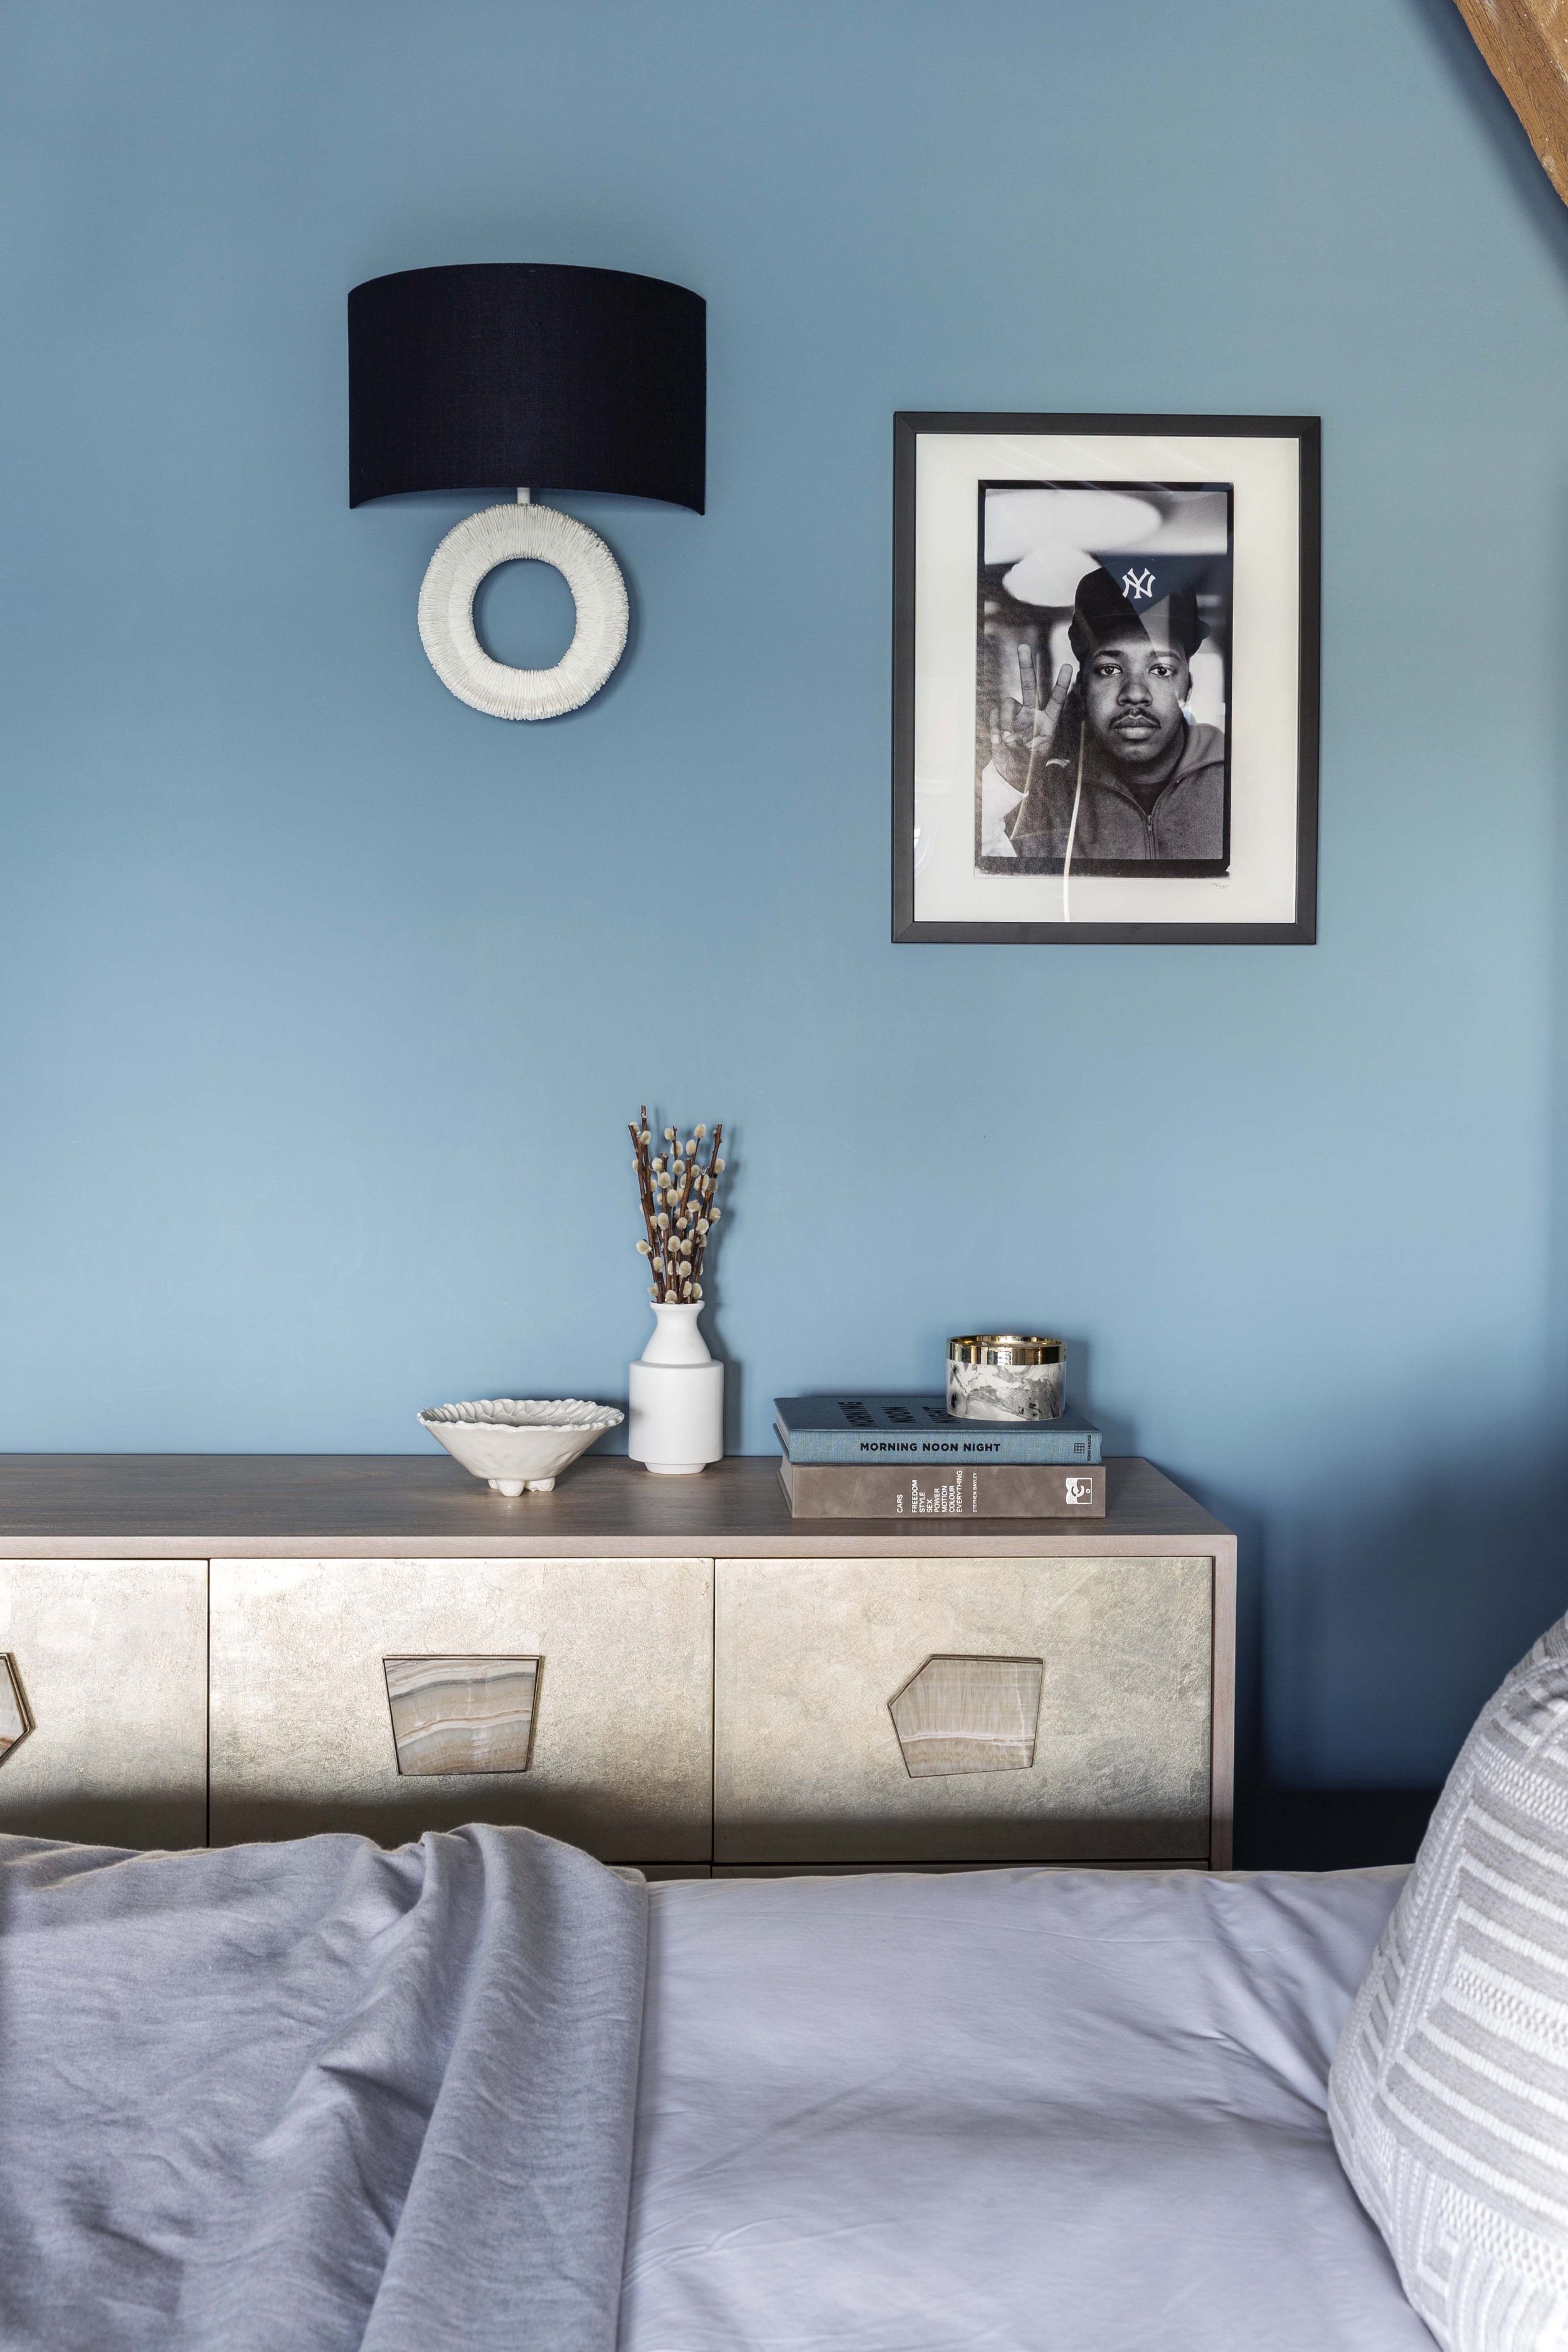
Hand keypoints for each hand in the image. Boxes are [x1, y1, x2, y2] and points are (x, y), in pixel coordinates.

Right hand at [988, 647, 1073, 794]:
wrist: (1011, 774)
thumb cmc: (1030, 769)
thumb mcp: (1039, 764)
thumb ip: (1035, 754)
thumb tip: (1027, 747)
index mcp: (1047, 722)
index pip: (1056, 699)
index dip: (1061, 684)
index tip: (1068, 667)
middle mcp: (1031, 714)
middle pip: (1028, 685)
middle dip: (1026, 666)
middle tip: (1023, 647)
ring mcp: (1014, 716)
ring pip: (1007, 702)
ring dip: (1005, 720)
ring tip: (1007, 739)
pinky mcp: (999, 721)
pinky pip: (994, 714)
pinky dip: (994, 726)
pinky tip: (999, 740)